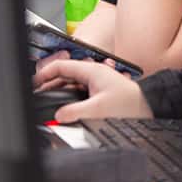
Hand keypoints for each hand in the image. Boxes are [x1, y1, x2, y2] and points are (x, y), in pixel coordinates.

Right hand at [32, 57, 149, 122]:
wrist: (148, 107)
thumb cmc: (130, 103)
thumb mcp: (98, 109)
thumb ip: (75, 112)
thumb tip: (59, 115)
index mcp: (91, 71)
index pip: (61, 66)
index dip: (44, 73)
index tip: (34, 82)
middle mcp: (92, 73)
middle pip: (63, 74)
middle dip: (49, 84)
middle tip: (37, 94)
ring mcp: (95, 81)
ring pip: (70, 83)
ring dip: (59, 91)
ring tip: (47, 101)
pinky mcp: (98, 90)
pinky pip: (77, 90)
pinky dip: (68, 97)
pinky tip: (64, 107)